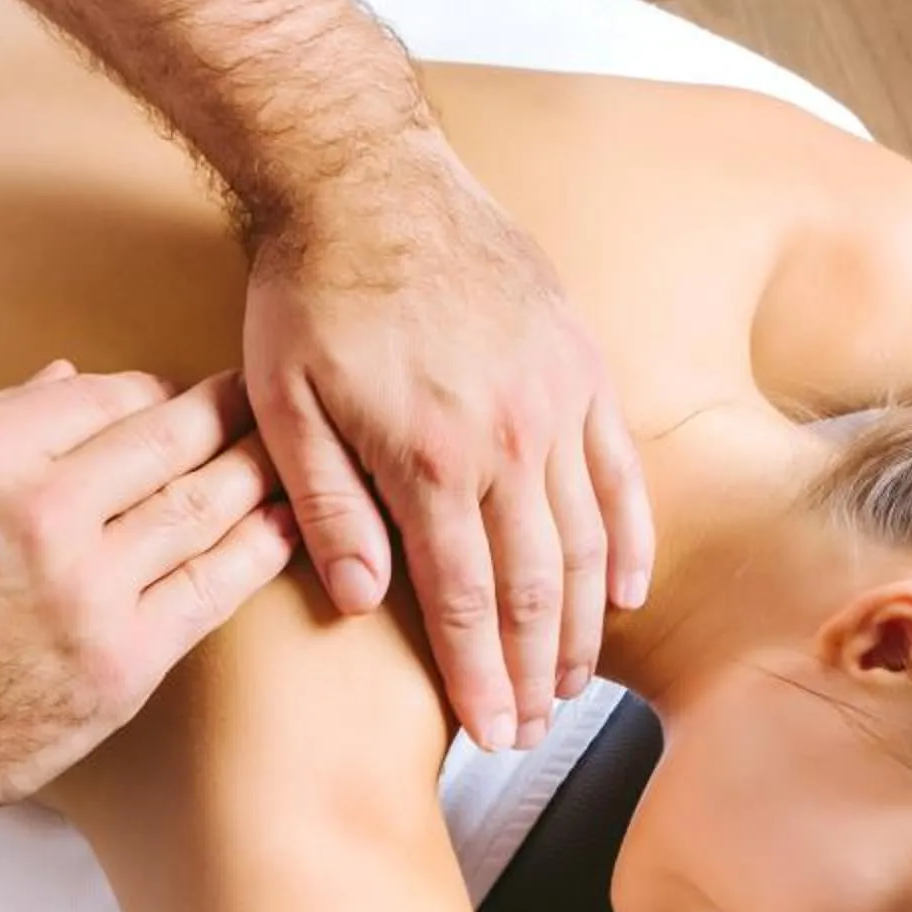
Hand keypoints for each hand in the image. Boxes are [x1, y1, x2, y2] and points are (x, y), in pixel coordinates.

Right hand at [0, 363, 295, 838]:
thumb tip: (73, 377)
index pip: (104, 395)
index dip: (157, 391)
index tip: (183, 395)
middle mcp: (41, 510)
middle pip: (167, 441)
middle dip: (227, 412)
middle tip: (265, 396)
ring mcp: (89, 589)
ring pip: (200, 507)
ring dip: (258, 471)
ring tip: (291, 451)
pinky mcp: (123, 659)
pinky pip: (211, 588)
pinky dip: (259, 549)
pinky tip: (289, 524)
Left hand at [243, 145, 652, 753]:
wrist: (366, 174)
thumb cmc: (310, 289)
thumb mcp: (282, 404)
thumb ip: (326, 507)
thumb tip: (361, 603)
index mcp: (427, 460)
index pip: (463, 601)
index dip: (480, 680)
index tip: (491, 736)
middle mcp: (505, 441)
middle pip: (534, 588)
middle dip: (534, 673)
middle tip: (531, 733)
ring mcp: (554, 404)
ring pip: (585, 541)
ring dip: (582, 624)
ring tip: (570, 687)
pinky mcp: (581, 367)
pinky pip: (619, 472)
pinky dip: (629, 539)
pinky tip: (626, 594)